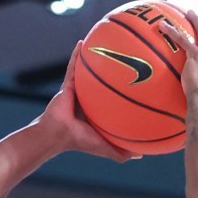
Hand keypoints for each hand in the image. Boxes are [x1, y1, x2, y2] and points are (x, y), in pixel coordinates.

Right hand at [40, 48, 140, 162]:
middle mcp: (89, 99)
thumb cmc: (79, 141)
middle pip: (103, 81)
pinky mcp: (67, 85)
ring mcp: (78, 90)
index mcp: (98, 111)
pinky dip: (76, 55)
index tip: (139, 80)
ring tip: (105, 42)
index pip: (112, 99)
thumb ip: (120, 152)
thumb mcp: (104, 147)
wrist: (57, 135)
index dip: (124, 90)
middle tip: (127, 56)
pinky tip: (82, 42)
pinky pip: (73, 66)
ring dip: (94, 57)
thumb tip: (141, 156)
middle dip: (114, 68)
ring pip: (88, 70)